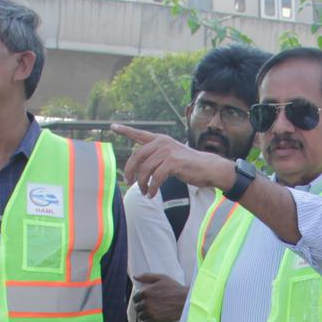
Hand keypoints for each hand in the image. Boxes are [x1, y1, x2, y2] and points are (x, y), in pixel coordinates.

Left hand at [113, 125, 235, 197]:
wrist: (208, 168)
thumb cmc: (189, 165)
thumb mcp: (170, 156)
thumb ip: (156, 157)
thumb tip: (139, 168)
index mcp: (160, 140)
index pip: (139, 134)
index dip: (125, 130)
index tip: (113, 127)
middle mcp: (162, 143)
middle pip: (137, 156)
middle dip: (130, 172)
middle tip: (129, 183)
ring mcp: (167, 152)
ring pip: (145, 169)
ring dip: (142, 184)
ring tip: (145, 192)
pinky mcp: (173, 163)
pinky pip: (155, 178)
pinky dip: (152, 188)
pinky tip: (152, 194)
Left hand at [134, 273, 187, 321]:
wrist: (185, 300)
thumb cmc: (174, 288)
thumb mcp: (161, 278)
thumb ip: (147, 276)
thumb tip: (135, 277)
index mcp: (146, 292)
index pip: (135, 298)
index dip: (139, 299)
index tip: (143, 300)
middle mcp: (146, 303)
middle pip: (137, 307)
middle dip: (140, 307)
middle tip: (146, 307)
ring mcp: (150, 312)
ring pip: (140, 316)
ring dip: (143, 315)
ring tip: (148, 314)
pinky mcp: (155, 320)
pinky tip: (149, 321)